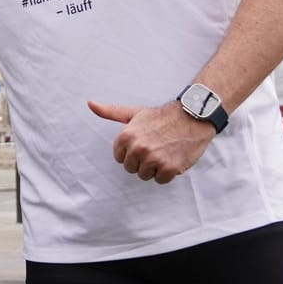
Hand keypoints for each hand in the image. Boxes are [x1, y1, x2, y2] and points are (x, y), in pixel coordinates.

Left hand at [88, 100, 215, 183]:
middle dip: (142, 161)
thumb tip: (90, 103)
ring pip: (145, 176)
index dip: (131, 153)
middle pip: (131, 169)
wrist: (192, 117)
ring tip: (164, 152)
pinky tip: (172, 159)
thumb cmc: (162, 116)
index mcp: (126, 136)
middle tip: (155, 148)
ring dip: (155, 168)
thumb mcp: (134, 112)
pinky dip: (167, 173)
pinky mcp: (170, 168)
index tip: (143, 143)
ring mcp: (154, 159)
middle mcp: (138, 149)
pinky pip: (160, 180)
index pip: (120, 158)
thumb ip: (110, 112)